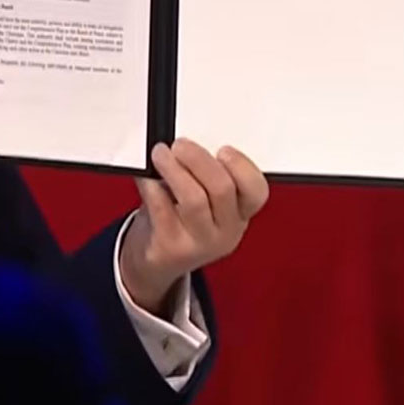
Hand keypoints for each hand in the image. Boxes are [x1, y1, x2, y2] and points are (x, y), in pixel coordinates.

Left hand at [118, 139, 268, 314]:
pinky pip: (162, 209)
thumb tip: (187, 143)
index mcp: (240, 214)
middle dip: (199, 160)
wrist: (158, 260)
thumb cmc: (180, 219)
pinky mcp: (171, 247)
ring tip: (161, 154)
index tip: (222, 149)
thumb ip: (203, 175)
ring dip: (175, 170)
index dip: (242, 167)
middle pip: (223, 189)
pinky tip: (146, 176)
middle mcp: (226, 231)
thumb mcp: (203, 201)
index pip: (257, 191)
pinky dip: (151, 186)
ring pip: (194, 199)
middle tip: (180, 145)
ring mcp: (200, 242)